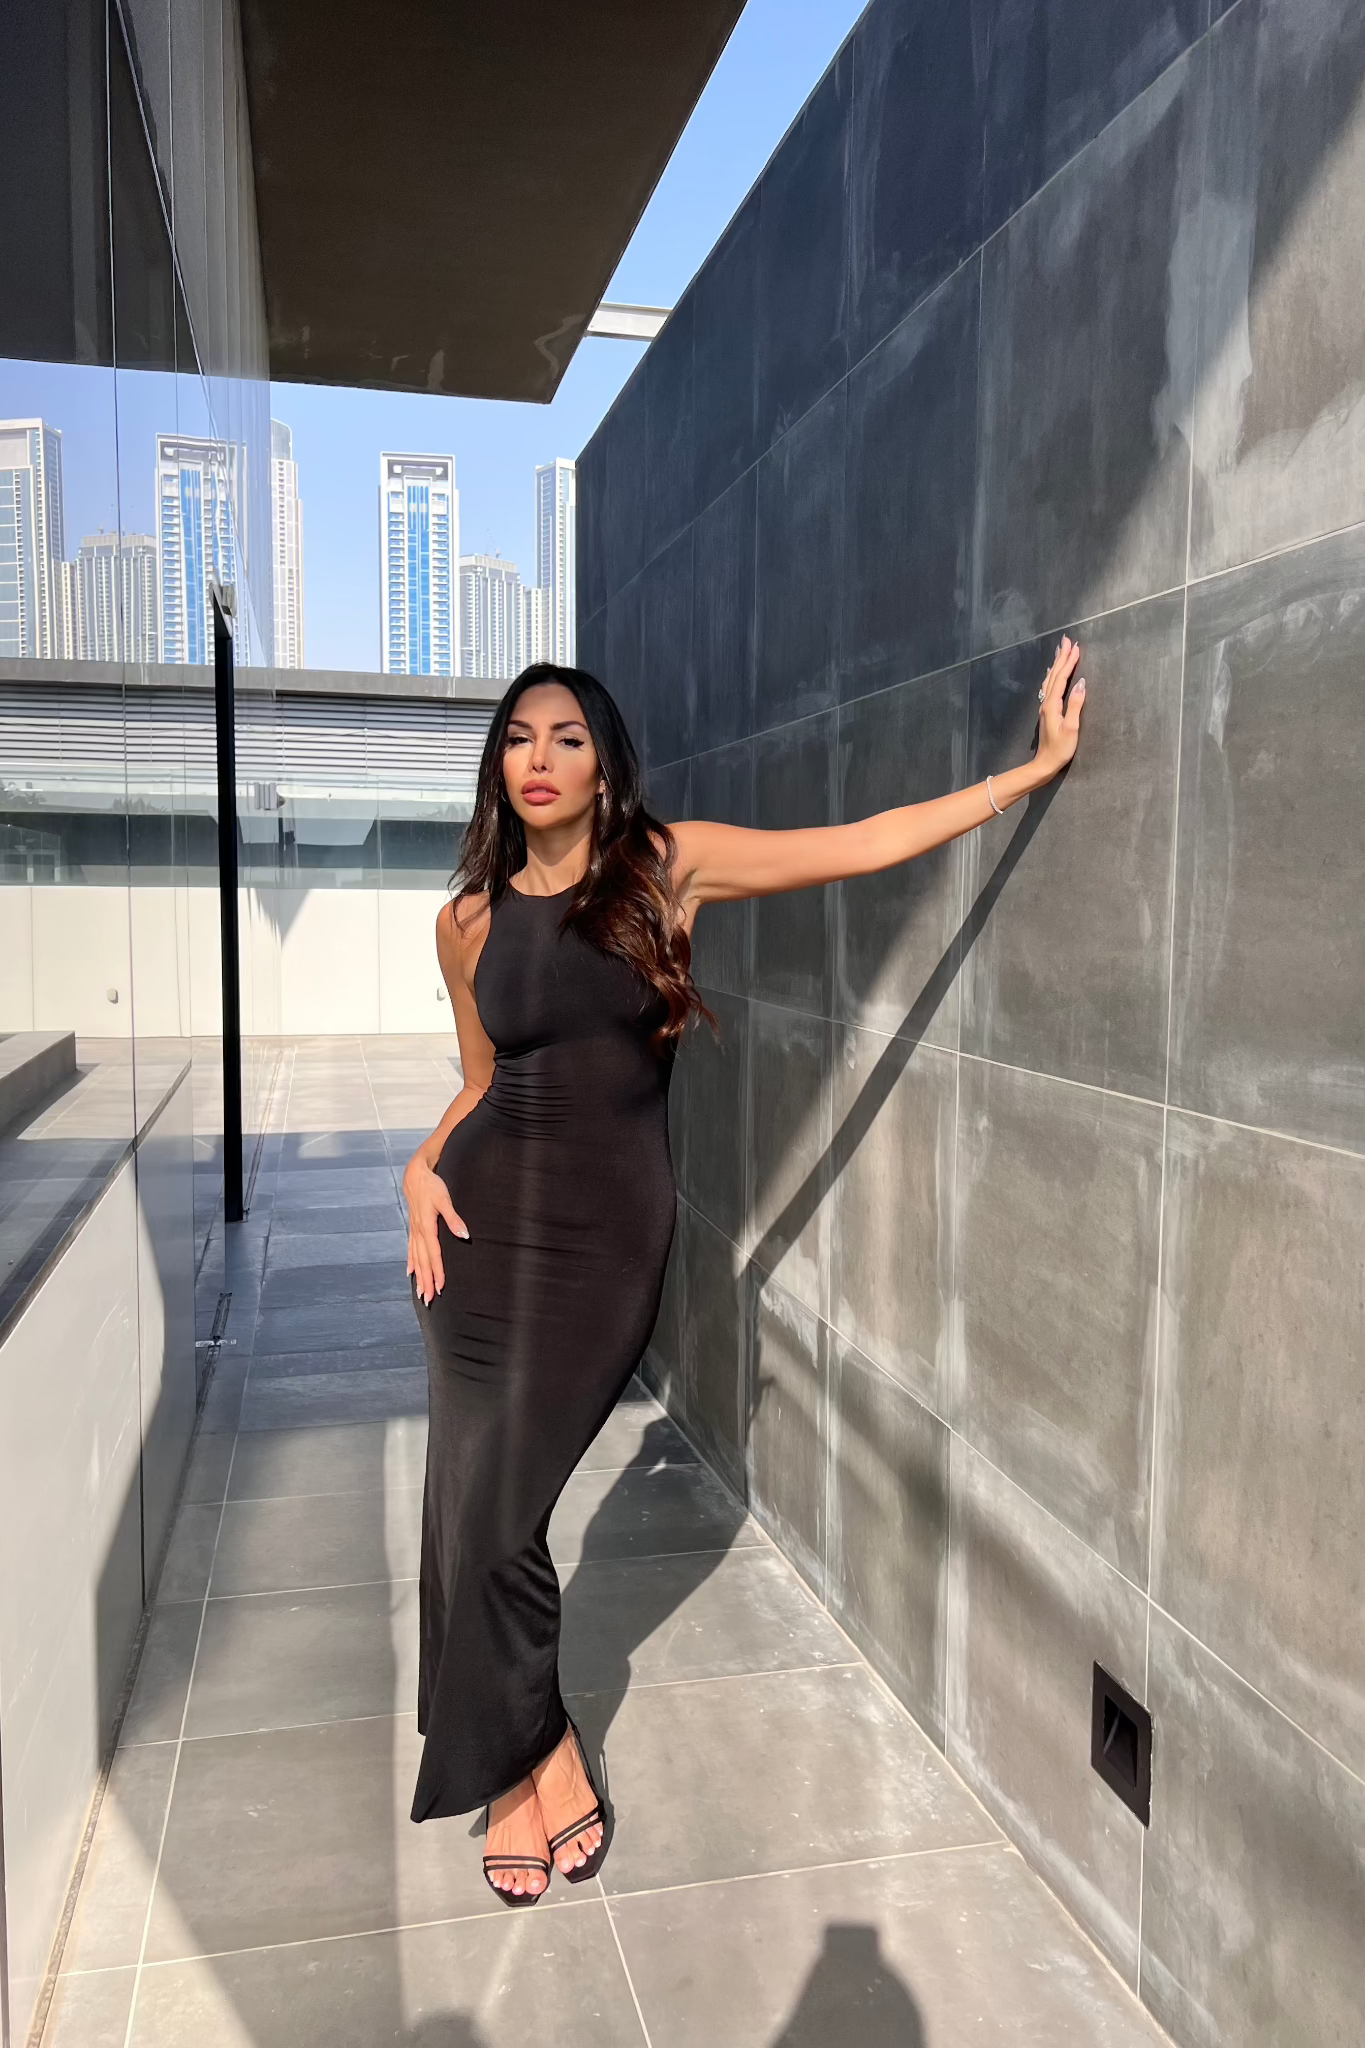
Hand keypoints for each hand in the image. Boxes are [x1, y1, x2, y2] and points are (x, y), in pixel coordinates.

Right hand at [402, 1152, 466, 1304]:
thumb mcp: (445, 1199)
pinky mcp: (413, 1227)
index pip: (433, 1255)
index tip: (441, 1288)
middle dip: (426, 1281)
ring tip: (420, 1293)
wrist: (415, 1173)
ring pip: (416, 1258)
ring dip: (419, 1276)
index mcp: (427, 1227)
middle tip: (429, 1299)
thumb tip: (464, 1234)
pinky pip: (410, 1249)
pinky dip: (411, 1262)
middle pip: (423, 1262)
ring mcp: (414, 1230)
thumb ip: (454, 1218)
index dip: (437, 1272)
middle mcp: (418, 1232)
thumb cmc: (432, 1185)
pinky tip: (410, 1272)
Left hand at [1036, 635, 1085, 777]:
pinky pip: (1048, 687)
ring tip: (1060, 650)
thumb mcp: (1072, 728)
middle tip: (1067, 640)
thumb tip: (1081, 683)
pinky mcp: (1046, 711)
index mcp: (1052, 705)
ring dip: (1056, 664)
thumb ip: (1076, 705)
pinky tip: (1051, 673)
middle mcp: (1046, 702)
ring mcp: (1045, 706)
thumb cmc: (1060, 749)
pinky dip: (1052, 676)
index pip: (1062, 678)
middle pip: (1054, 675)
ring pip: (1050, 680)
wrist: (1044, 764)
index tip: (1076, 646)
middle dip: (1061, 657)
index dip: (1069, 662)